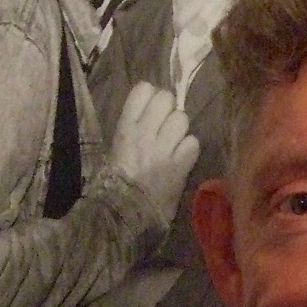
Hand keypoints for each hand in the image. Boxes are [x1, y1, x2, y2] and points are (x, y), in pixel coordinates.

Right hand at [109, 82, 199, 222]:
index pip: (143, 90)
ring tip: (174, 144)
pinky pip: (193, 143)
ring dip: (181, 130)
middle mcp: (144, 133)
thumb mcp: (114, 151)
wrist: (122, 216)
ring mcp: (163, 149)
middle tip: (166, 125)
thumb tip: (147, 115)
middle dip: (169, 109)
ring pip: (183, 119)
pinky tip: (182, 159)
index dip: (152, 95)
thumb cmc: (112, 185)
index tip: (152, 107)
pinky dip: (190, 150)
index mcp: (124, 129)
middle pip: (167, 99)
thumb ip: (131, 130)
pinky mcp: (179, 166)